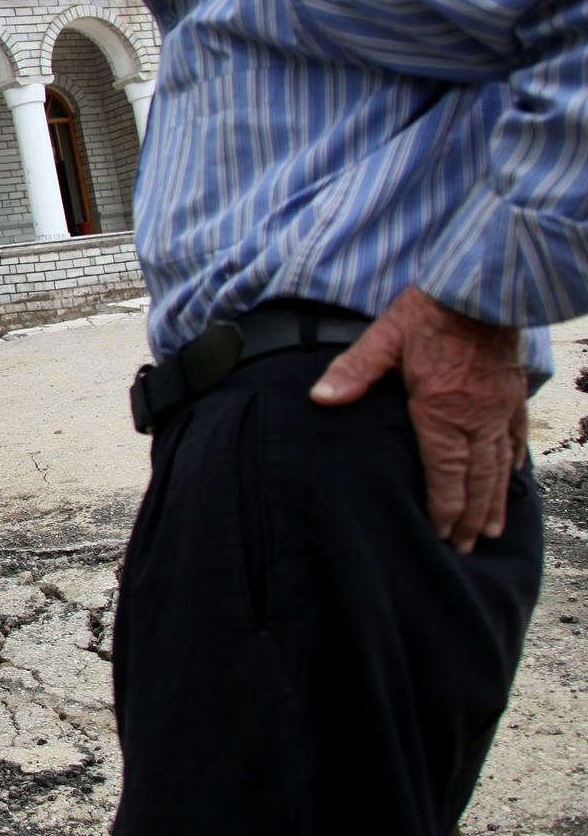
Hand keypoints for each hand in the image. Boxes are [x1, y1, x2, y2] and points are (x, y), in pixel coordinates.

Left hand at [309, 286, 526, 552]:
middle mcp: (475, 418)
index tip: (441, 536)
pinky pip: (515, 437)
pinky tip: (512, 477)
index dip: (444, 510)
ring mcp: (498, 408)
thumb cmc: (429, 313)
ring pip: (499, 466)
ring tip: (490, 531)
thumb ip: (353, 372)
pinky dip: (513, 463)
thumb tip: (320, 399)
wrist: (483, 287)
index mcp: (440, 412)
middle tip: (464, 548)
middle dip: (469, 518)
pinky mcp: (513, 394)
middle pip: (475, 480)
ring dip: (494, 501)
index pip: (444, 475)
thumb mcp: (383, 338)